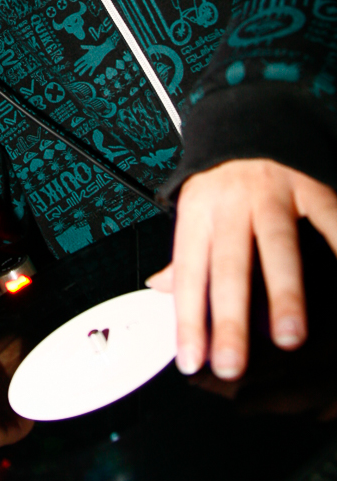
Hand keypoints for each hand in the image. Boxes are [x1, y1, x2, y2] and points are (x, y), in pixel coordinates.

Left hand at [146, 159, 336, 380]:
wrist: (251, 117)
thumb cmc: (222, 178)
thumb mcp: (194, 210)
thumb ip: (184, 255)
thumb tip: (159, 290)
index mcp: (198, 212)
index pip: (188, 273)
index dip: (187, 319)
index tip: (191, 361)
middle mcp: (232, 202)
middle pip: (228, 264)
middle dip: (230, 317)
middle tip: (232, 363)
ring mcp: (273, 193)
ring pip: (276, 244)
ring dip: (283, 293)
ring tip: (289, 338)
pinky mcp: (311, 185)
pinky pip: (329, 221)